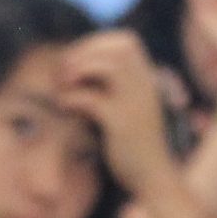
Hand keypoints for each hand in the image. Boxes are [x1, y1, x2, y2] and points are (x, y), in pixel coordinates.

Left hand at [58, 30, 179, 196]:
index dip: (95, 44)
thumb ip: (114, 84)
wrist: (153, 176)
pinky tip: (64, 107)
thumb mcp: (130, 106)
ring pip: (107, 67)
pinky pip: (91, 99)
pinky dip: (71, 98)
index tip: (76, 61)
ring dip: (78, 70)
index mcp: (148, 79)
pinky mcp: (121, 124)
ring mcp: (135, 104)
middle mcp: (146, 86)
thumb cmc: (133, 141)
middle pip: (115, 48)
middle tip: (64, 74)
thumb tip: (78, 63)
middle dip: (83, 53)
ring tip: (63, 86)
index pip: (124, 41)